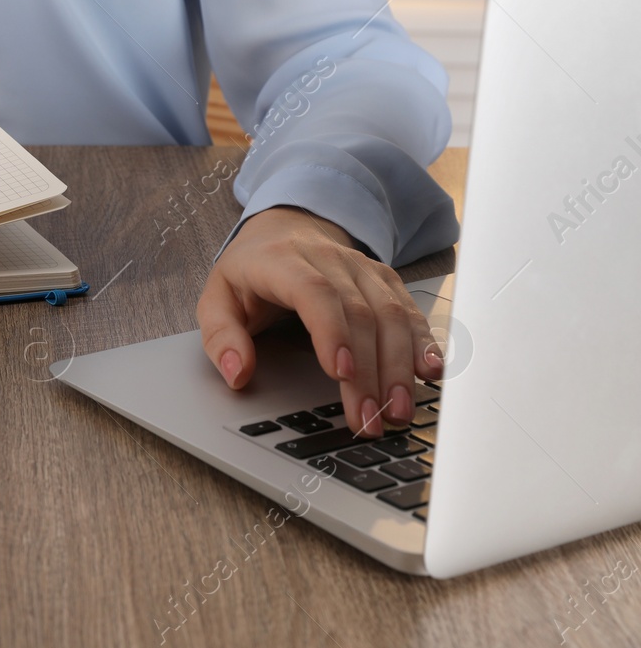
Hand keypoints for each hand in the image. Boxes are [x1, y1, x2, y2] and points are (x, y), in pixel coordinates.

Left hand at [196, 206, 441, 437]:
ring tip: (398, 409)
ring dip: (399, 365)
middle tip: (370, 419)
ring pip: (390, 313)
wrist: (284, 228)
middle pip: (358, 313)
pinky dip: (423, 342)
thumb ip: (222, 336)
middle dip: (369, 371)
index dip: (331, 331)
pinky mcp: (384, 279)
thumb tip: (237, 374)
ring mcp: (361, 268)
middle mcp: (329, 259)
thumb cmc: (250, 271)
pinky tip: (430, 372)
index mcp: (281, 261)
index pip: (313, 292)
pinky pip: (409, 309)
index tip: (341, 373)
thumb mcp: (217, 298)